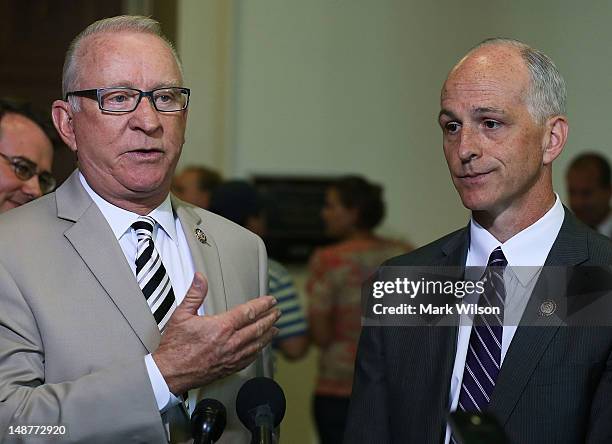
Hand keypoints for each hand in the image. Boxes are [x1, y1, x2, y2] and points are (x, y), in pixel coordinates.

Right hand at [153, 272, 279, 394]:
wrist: (170, 374)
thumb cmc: (174, 347)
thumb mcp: (182, 315)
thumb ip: (194, 294)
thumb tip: (200, 278)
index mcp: (221, 327)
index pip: (248, 312)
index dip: (262, 304)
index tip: (270, 300)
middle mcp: (230, 342)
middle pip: (258, 327)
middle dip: (270, 318)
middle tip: (278, 312)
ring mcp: (231, 357)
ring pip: (257, 344)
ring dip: (268, 334)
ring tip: (276, 328)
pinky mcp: (229, 368)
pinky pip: (250, 358)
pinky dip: (258, 351)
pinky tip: (261, 348)